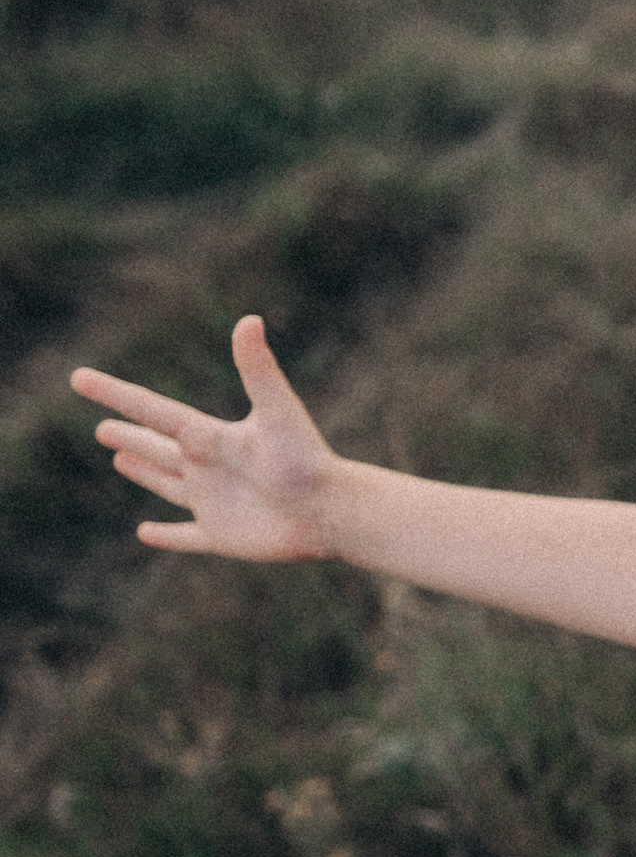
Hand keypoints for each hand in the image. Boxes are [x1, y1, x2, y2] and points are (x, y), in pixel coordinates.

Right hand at [71, 315, 339, 561]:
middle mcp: (209, 467)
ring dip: (145, 472)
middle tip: (101, 428)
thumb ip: (259, 369)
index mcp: (213, 437)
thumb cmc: (308, 462)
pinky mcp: (223, 537)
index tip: (78, 377)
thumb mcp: (279, 411)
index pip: (153, 411)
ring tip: (120, 458)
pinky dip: (165, 537)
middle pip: (159, 448)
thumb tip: (249, 319)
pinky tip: (143, 533)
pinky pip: (186, 537)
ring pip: (169, 485)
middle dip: (130, 437)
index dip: (115, 394)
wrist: (336, 511)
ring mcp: (215, 502)